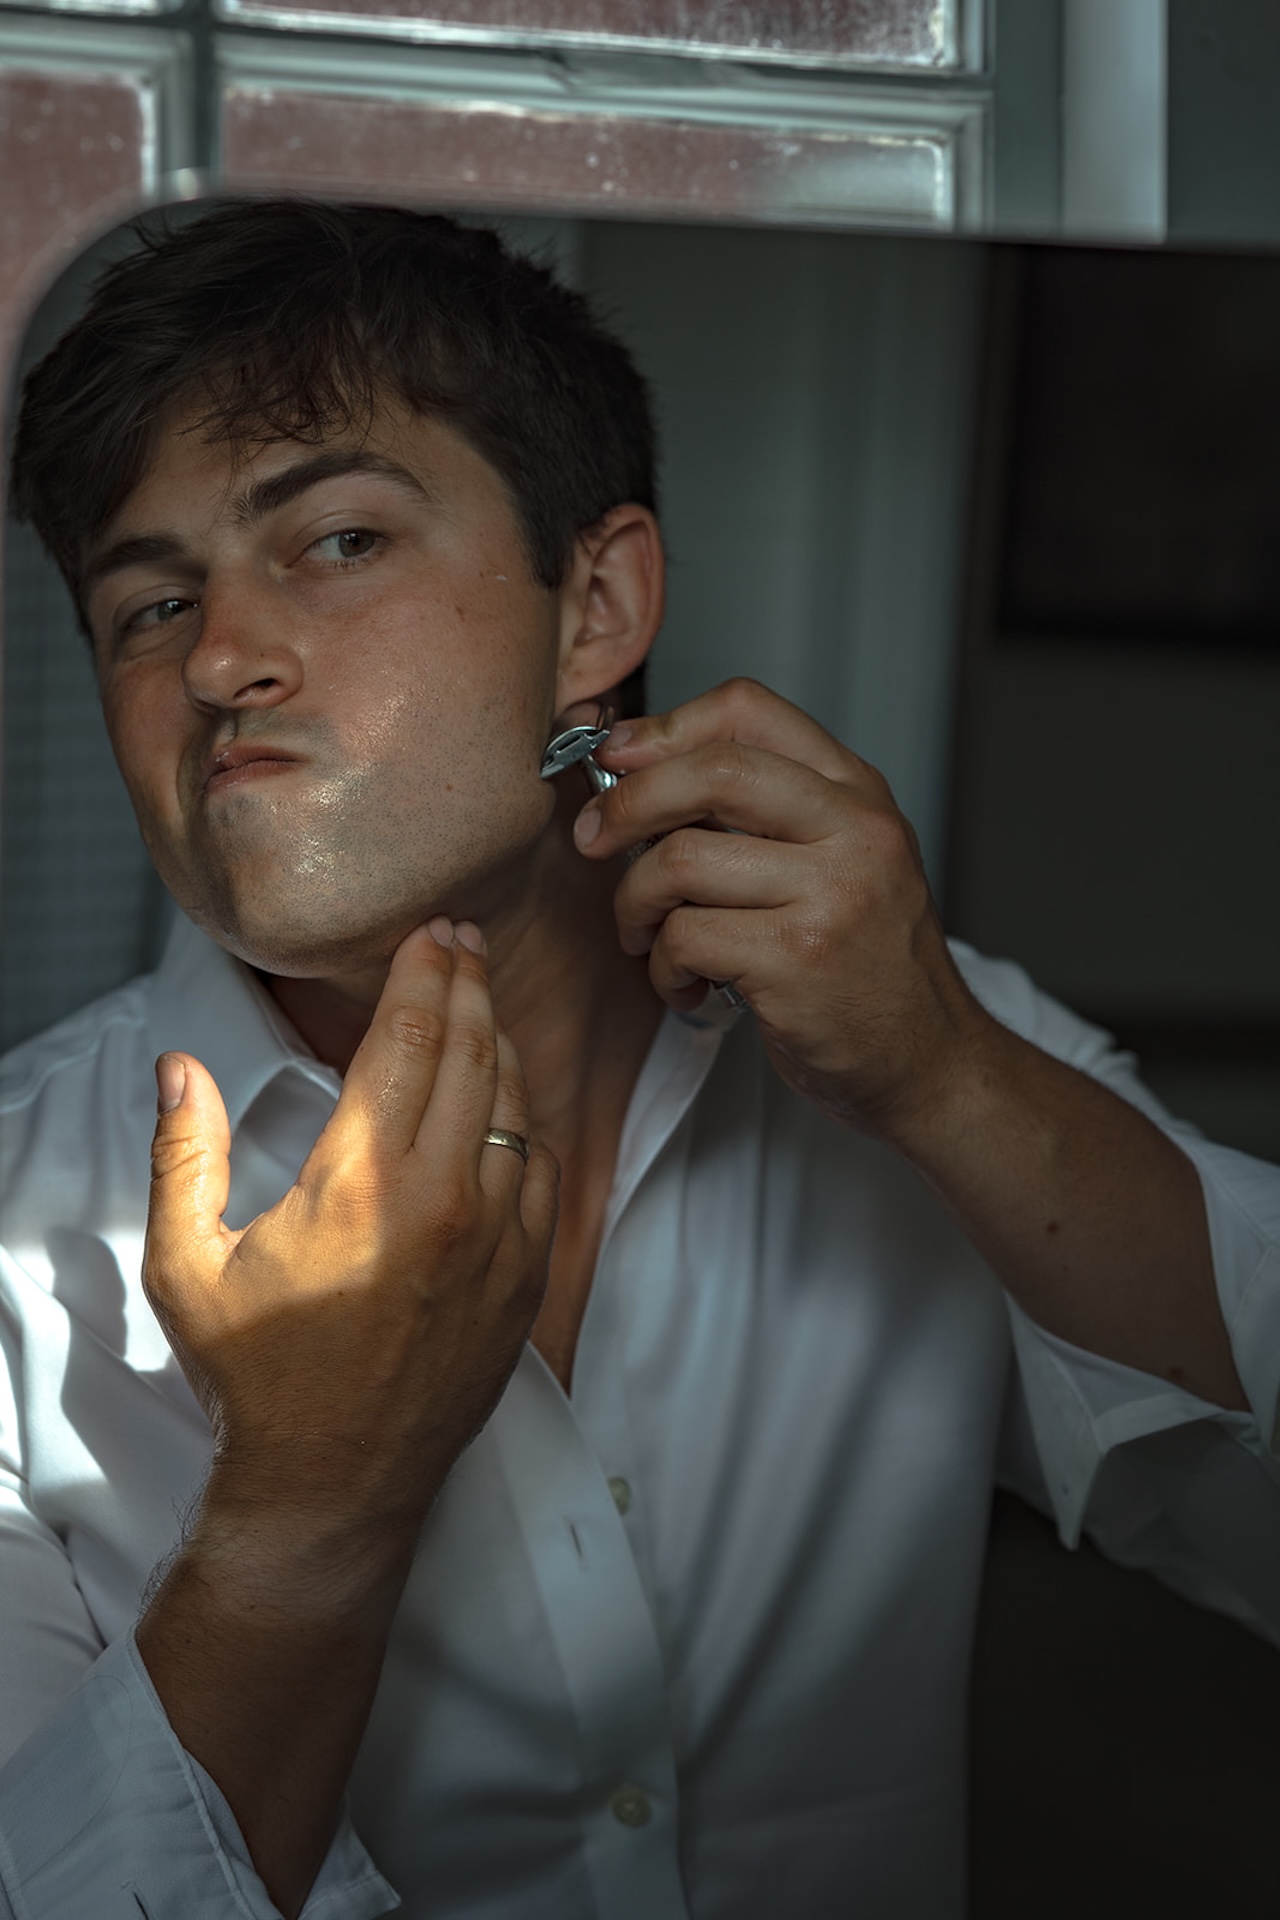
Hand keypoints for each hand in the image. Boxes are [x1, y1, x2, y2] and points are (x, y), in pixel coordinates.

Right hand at [143, 920, 558, 1542]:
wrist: (336, 1482)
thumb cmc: (260, 1376)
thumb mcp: (190, 1265)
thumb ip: (185, 1154)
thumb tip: (180, 1067)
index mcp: (362, 1182)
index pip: (411, 1038)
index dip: (425, 972)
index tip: (433, 932)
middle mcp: (445, 1198)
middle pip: (472, 1054)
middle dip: (469, 984)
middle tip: (465, 942)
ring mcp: (498, 1239)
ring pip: (515, 1107)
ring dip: (499, 1045)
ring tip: (481, 1008)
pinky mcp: (526, 1278)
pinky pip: (540, 1171)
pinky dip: (523, 1124)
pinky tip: (504, 1107)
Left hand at [573, 678, 990, 1143]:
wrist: (928, 1061)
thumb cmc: (865, 965)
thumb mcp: (840, 860)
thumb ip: (760, 811)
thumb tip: (633, 769)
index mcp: (857, 792)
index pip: (748, 710)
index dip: (664, 727)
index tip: (617, 759)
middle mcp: (854, 830)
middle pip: (710, 771)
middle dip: (628, 803)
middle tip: (594, 840)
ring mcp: (832, 893)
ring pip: (680, 860)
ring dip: (637, 904)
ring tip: (650, 938)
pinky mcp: (799, 959)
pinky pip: (684, 938)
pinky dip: (663, 968)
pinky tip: (689, 985)